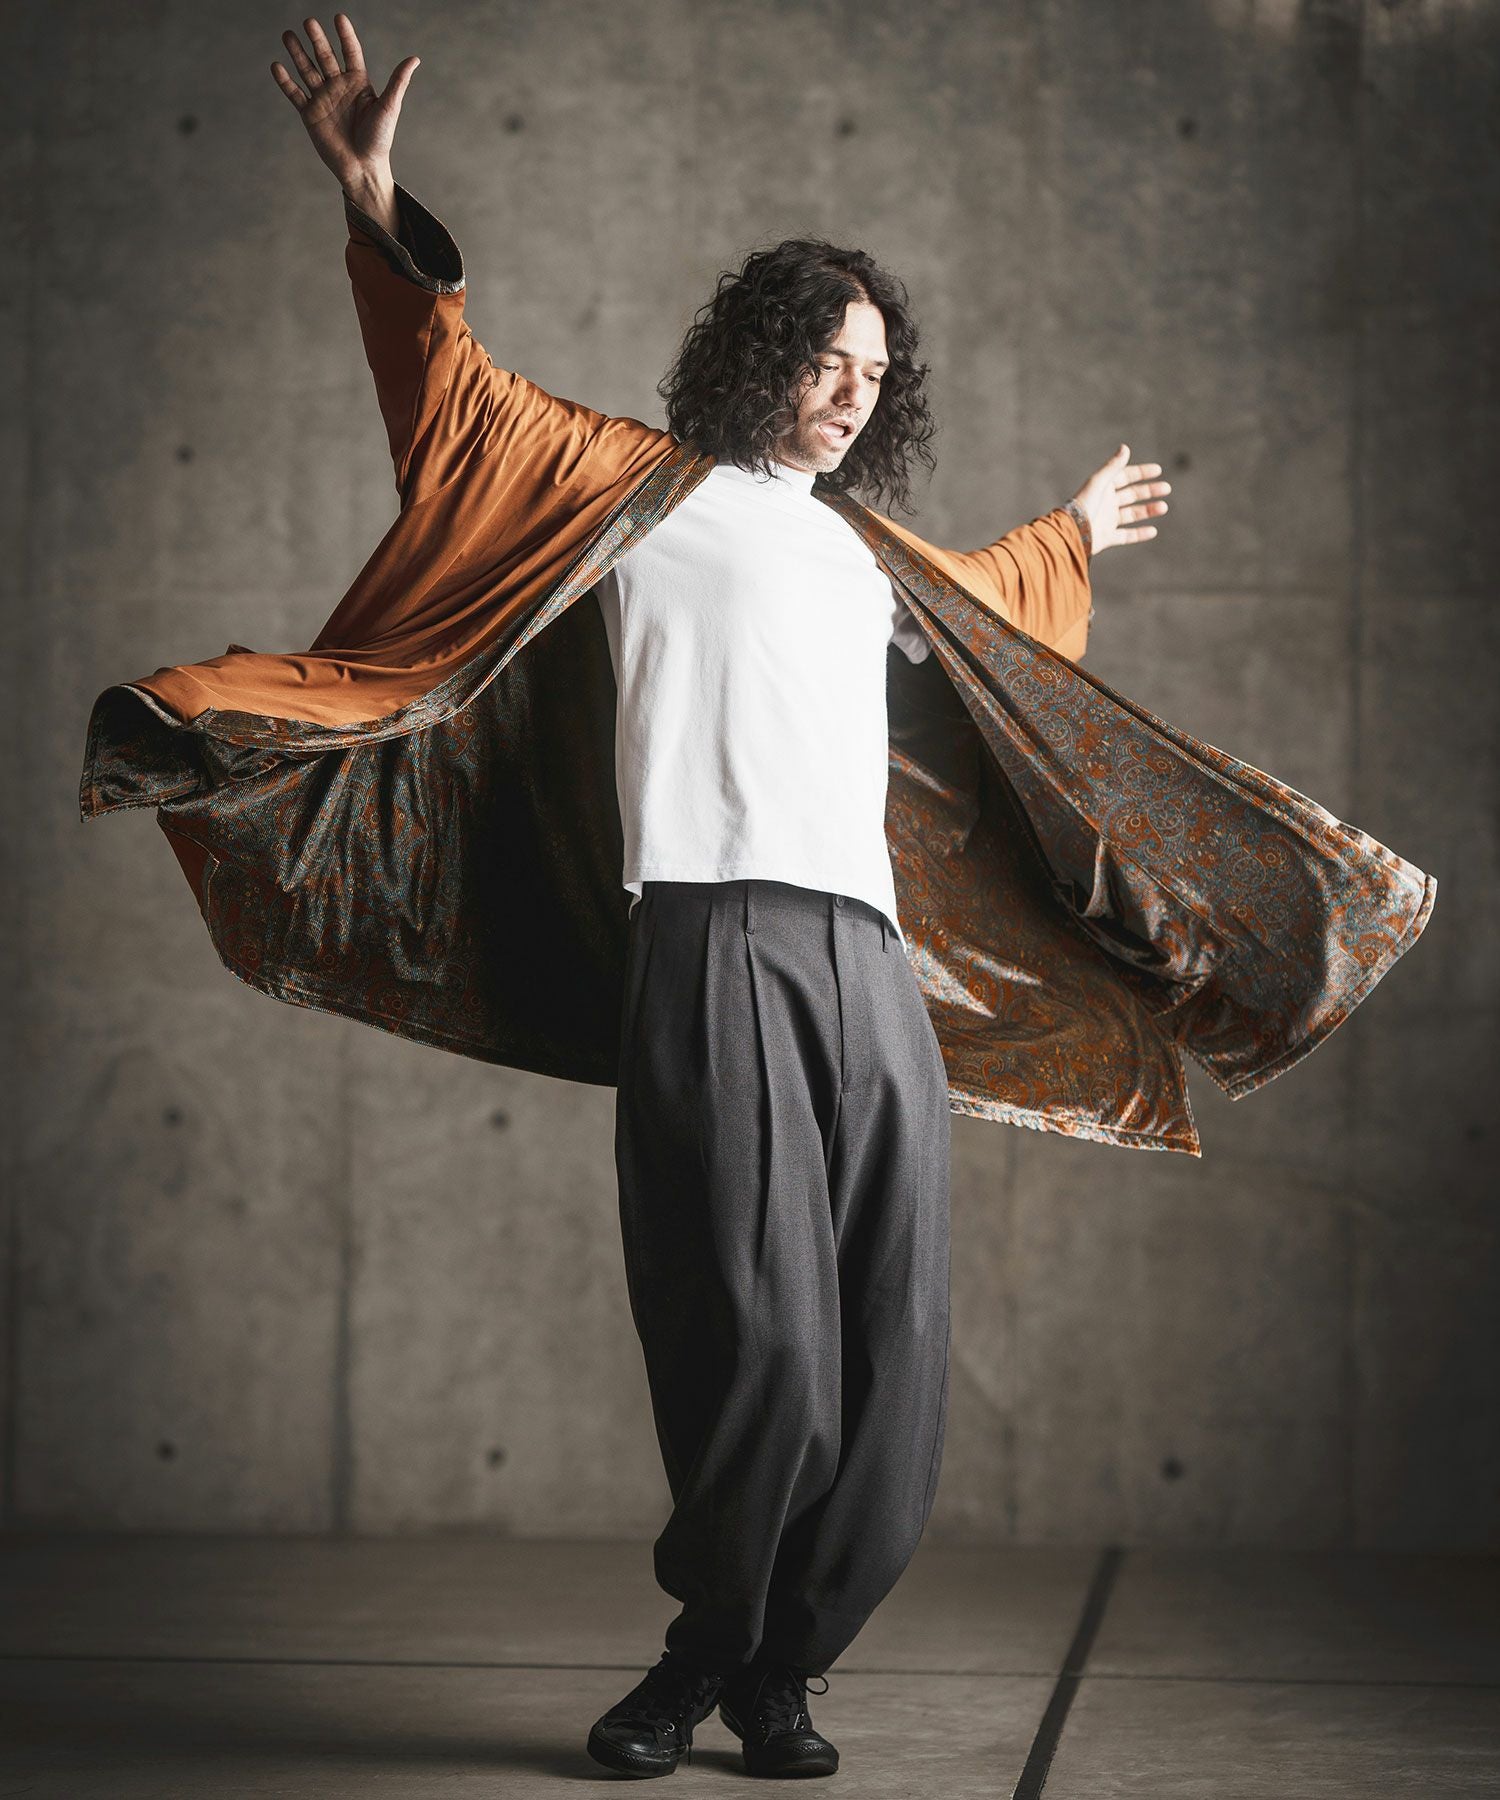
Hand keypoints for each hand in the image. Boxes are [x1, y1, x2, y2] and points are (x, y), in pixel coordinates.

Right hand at [270, 13, 418, 187]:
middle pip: (325, 56)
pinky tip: (277, 66)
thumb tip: (415, 58)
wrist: (363, 169)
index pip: (350, 52)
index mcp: (358, 83)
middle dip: (317, 40)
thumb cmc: (379, 140)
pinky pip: (295, 94)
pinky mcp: (310, 114)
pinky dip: (285, 81)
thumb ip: (398, 81)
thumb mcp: (389, 108)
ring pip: (307, 70)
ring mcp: (323, 99)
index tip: (338, 18)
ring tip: (288, 35)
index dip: (345, 35)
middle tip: (309, 22)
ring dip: (297, 53)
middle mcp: (338, 86)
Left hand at [1070, 444, 1170, 553]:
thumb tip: (1125, 447)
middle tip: (1167, 488)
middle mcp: (1106, 503)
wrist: (1073, 532)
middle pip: (1131, 495)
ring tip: (1164, 507)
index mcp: (1103, 488)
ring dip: (1148, 510)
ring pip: (1132, 514)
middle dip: (1149, 491)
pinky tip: (1153, 531)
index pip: (1125, 477)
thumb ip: (1113, 466)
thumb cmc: (1084, 505)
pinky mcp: (1107, 537)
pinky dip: (1140, 534)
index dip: (1141, 473)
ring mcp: (1107, 521)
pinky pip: (1126, 536)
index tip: (1158, 470)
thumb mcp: (1099, 482)